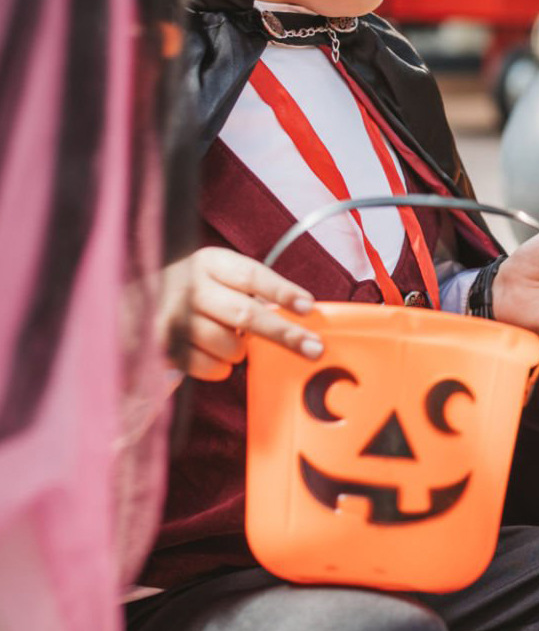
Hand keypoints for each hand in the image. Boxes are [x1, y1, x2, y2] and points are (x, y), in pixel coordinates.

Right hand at [161, 247, 323, 380]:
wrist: (133, 294)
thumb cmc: (191, 288)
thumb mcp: (216, 274)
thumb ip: (248, 290)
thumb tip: (298, 315)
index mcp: (210, 263)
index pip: (252, 276)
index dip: (282, 292)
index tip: (308, 307)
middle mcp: (190, 286)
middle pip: (245, 314)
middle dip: (284, 334)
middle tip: (314, 349)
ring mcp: (172, 316)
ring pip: (227, 344)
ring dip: (240, 351)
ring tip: (235, 344)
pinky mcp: (161, 345)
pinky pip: (205, 365)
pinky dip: (219, 367)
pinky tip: (215, 358)